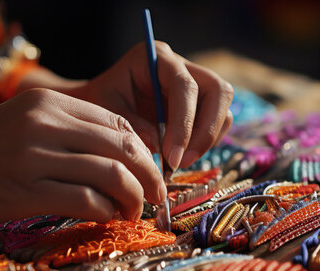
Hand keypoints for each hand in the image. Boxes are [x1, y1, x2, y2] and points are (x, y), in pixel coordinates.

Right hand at [0, 89, 164, 235]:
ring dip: (133, 198)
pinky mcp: (23, 191)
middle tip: (155, 198)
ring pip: (111, 175)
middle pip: (123, 147)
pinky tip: (107, 219)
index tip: (152, 175)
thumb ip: (68, 134)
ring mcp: (33, 155)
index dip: (145, 152)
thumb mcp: (23, 126)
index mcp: (49, 102)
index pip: (118, 124)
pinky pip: (85, 201)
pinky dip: (106, 213)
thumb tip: (121, 161)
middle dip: (150, 176)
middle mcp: (45, 122)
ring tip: (132, 213)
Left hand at [68, 42, 233, 169]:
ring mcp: (195, 83)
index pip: (185, 86)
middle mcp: (181, 66)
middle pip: (218, 91)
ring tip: (179, 162)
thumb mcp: (107, 113)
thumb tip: (160, 146)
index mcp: (156, 58)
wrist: (97, 105)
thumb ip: (132, 127)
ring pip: (223, 108)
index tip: (172, 157)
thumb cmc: (98, 104)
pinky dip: (204, 142)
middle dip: (206, 131)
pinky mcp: (200, 104)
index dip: (184, 124)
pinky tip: (181, 156)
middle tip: (183, 161)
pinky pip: (217, 122)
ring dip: (207, 139)